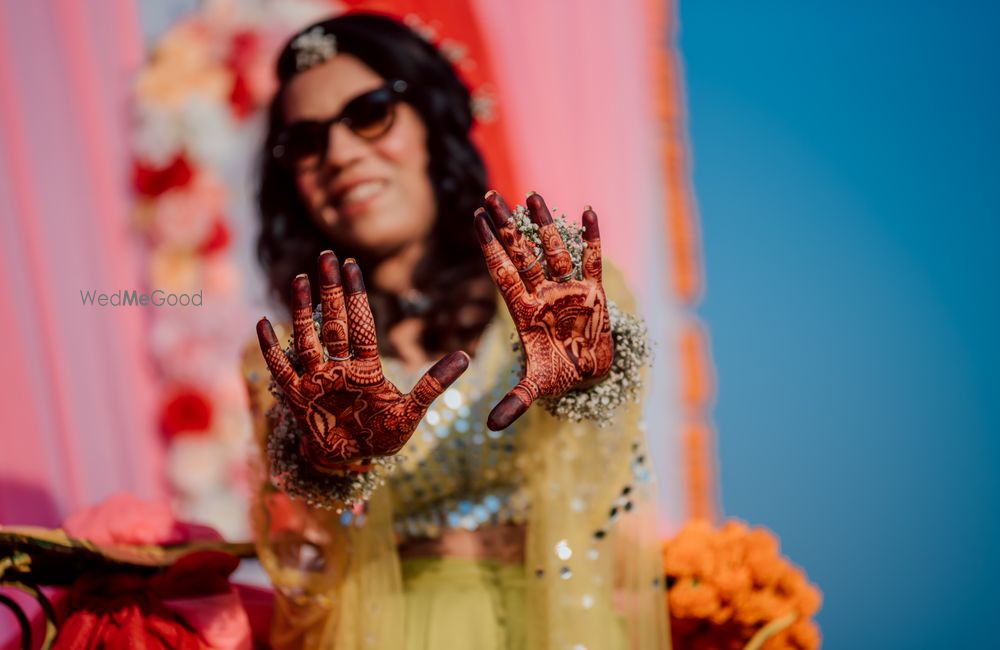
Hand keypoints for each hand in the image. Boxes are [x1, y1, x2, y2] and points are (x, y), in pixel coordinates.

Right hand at [256, 251, 469, 465]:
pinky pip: (282, 369)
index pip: (361, 324)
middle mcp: (340, 367)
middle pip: (334, 322)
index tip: (351, 264)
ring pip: (308, 339)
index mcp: (367, 367)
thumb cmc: (382, 435)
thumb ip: (433, 384)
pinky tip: (263, 323)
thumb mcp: (410, 411)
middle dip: (331, 290)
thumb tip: (466, 356)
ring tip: (299, 279)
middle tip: (326, 255)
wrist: (352, 462)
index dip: (356, 295)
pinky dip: (272, 348)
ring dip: (303, 310)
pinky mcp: (298, 399)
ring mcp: (317, 381)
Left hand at [475, 190, 612, 429]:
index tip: (474, 219)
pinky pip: (591, 260)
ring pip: (553, 250)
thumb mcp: (536, 388)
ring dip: (543, 224)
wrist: (590, 374)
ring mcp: (567, 290)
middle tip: (490, 197)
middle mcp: (542, 294)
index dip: (489, 247)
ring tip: (531, 195)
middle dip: (507, 226)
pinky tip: (586, 213)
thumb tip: (492, 427)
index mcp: (523, 311)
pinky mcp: (594, 292)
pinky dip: (591, 238)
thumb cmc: (559, 376)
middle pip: (521, 253)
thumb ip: (516, 402)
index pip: (502, 272)